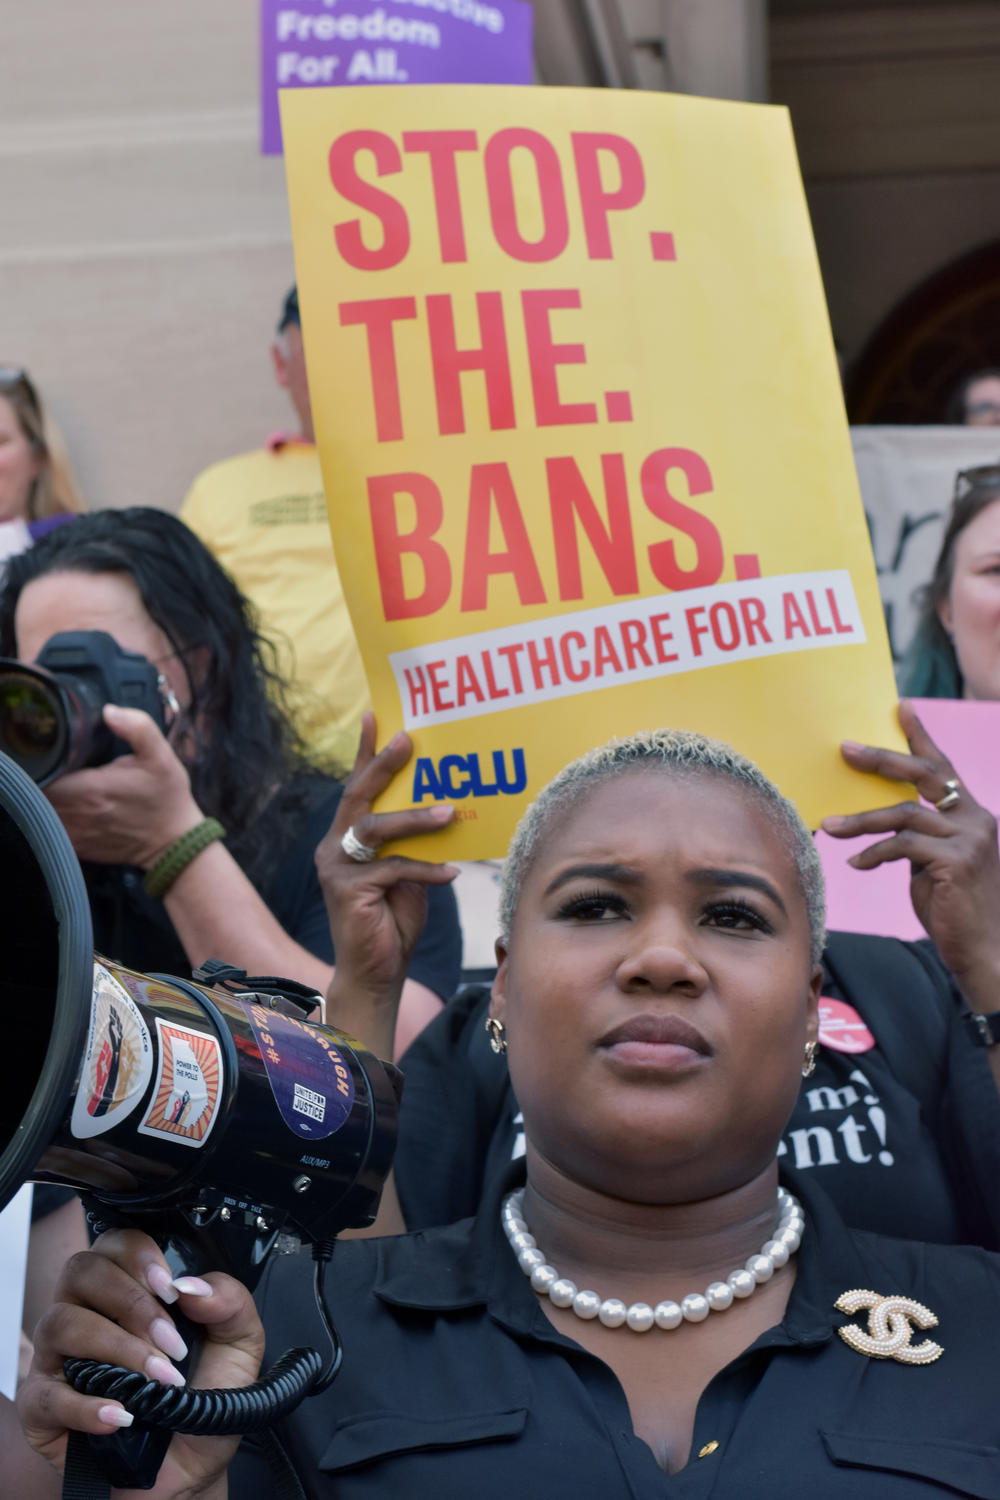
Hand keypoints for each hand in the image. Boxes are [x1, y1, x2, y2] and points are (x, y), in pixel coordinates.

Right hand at [17, 1230, 263, 1497]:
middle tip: (172, 1343)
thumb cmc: (206, 1397)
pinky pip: (45, 1395)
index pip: (116, 1243)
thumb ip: (230, 1302)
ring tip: (158, 1380)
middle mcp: (86, 1312)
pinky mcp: (43, 1408)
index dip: (139, 1257)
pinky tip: (122, 1415)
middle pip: (82, 1272)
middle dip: (131, 1303)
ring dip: (116, 1348)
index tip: (170, 1288)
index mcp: (128, 1287)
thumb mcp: (239, 1344)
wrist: (192, 1467)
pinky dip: (86, 1405)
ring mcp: (59, 1358)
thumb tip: (193, 1285)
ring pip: (61, 1323)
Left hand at [46, 705, 203, 868]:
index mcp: (92, 789)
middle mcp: (79, 814)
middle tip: (60, 766)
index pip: (45, 773)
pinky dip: (55, 818)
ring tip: (66, 785)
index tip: (55, 754)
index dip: (44, 761)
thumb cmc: (167, 799)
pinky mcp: (80, 847)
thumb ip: (137, 727)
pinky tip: (72, 808)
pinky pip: (53, 830)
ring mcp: (77, 834)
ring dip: (48, 798)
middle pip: (39, 793)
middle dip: (44, 777)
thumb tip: (110, 711)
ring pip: (44, 812)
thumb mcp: (161, 757)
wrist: (175, 842)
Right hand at [315, 715, 456, 1020]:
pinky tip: (451, 872)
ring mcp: (335, 867)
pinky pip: (392, 869)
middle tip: (409, 739)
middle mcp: (333, 845)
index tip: (377, 715)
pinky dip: (425, 869)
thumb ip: (412, 842)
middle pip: (359, 795)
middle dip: (384, 764)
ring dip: (415, 818)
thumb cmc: (393, 919)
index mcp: (346, 835)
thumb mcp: (407, 871)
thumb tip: (446, 807)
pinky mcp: (347, 891)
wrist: (376, 971)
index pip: (357, 786)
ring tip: (449, 811)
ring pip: (376, 829)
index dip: (366, 751)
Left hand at [821, 700, 999, 1004]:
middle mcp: (977, 820)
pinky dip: (873, 853)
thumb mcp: (936, 868)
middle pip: (923, 776)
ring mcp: (970, 840)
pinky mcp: (957, 862)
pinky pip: (902, 847)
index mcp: (973, 816)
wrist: (986, 952)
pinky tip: (855, 864)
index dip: (921, 738)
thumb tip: (885, 828)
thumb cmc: (957, 912)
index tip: (901, 708)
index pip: (944, 768)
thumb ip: (920, 841)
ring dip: (860, 820)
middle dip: (881, 760)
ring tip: (828, 826)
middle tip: (844, 750)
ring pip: (902, 814)